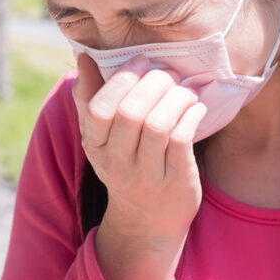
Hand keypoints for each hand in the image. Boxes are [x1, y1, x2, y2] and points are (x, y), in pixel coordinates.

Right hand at [71, 52, 206, 279]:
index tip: (141, 62)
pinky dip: (191, 115)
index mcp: (95, 146)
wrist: (147, 221)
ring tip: (183, 89)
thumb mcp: (100, 137)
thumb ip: (90, 96)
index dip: (122, 80)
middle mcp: (117, 163)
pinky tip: (195, 107)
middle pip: (131, 114)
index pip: (99, 109)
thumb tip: (84, 57)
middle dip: (153, 83)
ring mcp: (147, 175)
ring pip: (159, 125)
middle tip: (167, 73)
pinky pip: (183, 140)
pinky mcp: (176, 182)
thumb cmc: (124, 164)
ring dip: (176, 98)